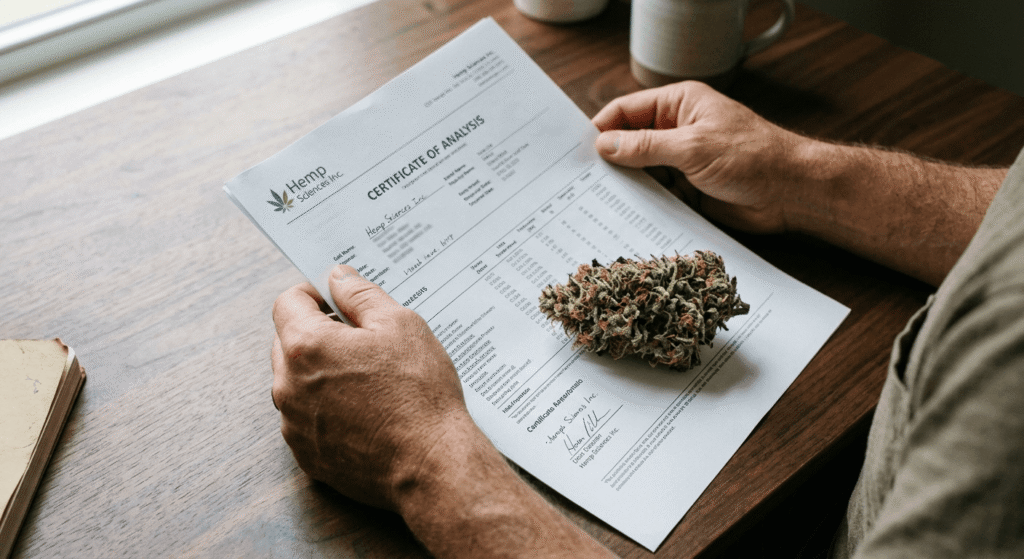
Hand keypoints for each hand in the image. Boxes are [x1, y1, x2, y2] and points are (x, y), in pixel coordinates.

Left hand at [271, 265, 470, 509]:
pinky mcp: (307, 455)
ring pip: (296, 383)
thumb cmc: (419, 393)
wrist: (431, 464)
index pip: (286, 303)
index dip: (313, 294)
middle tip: (360, 338)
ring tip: (367, 379)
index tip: (337, 300)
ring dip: (320, 373)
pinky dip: (327, 409)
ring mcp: (294, 425)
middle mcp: (288, 386)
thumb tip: (337, 277)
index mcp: (306, 346)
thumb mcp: (400, 325)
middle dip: (317, 333)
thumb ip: (360, 295)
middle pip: (287, 343)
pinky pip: (308, 419)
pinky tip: (365, 411)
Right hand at [592, 80, 809, 232]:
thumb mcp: (692, 147)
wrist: (791, 193)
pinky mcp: (687, 191)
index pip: (627, 110)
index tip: (578, 151)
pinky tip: (624, 216)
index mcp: (679, 105)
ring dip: (626, 186)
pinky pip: (656, 196)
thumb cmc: (752, 156)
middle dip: (610, 160)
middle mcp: (677, 130)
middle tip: (580, 180)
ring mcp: (681, 162)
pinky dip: (643, 205)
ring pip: (641, 173)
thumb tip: (605, 145)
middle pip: (630, 142)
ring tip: (597, 201)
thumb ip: (646, 147)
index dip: (602, 128)